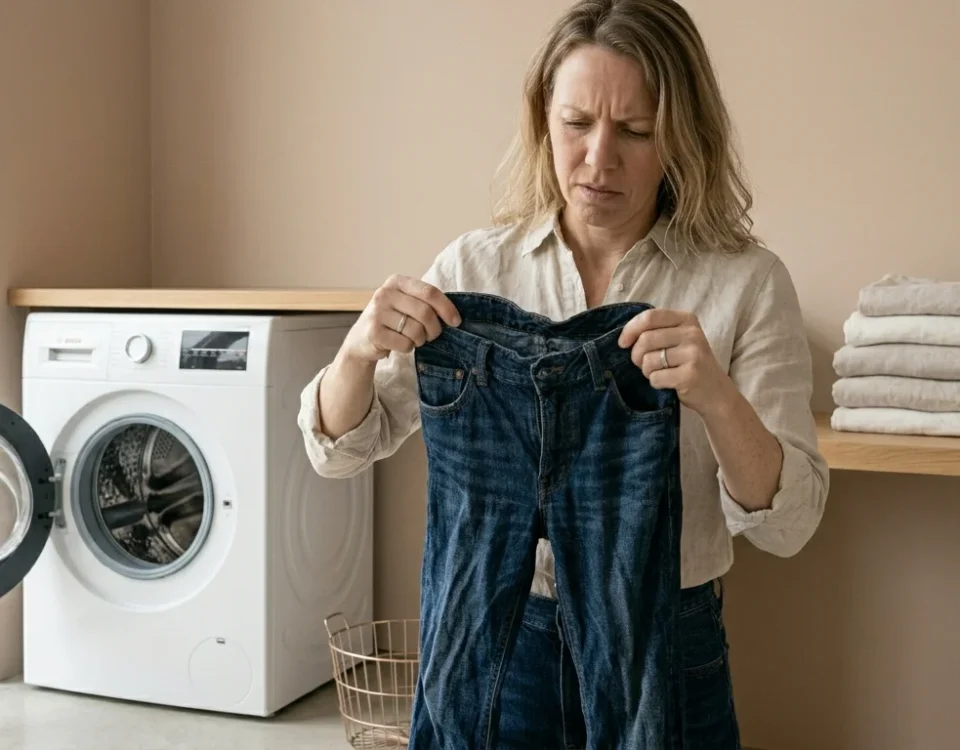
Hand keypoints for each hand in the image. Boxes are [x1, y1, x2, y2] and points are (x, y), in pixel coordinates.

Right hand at [341, 275, 460, 364]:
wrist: (361, 340)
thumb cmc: (392, 321)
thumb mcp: (405, 303)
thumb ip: (425, 302)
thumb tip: (454, 315)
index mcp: (396, 282)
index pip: (429, 292)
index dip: (446, 307)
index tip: (456, 321)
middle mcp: (384, 294)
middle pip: (425, 312)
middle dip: (435, 328)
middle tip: (432, 335)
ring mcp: (377, 313)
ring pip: (416, 330)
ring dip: (421, 339)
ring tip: (414, 339)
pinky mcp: (374, 333)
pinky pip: (405, 344)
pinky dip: (408, 348)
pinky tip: (400, 344)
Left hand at [618, 308, 732, 416]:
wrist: (716, 392)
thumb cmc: (689, 364)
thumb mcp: (678, 339)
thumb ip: (656, 331)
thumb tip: (623, 337)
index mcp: (687, 319)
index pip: (649, 317)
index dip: (630, 330)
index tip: (623, 343)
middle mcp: (692, 334)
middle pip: (645, 339)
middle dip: (637, 355)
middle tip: (643, 364)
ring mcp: (693, 354)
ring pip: (648, 360)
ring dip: (647, 371)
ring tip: (660, 373)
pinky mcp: (690, 375)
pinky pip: (656, 377)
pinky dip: (655, 383)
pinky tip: (668, 383)